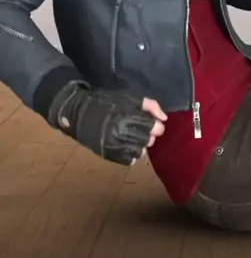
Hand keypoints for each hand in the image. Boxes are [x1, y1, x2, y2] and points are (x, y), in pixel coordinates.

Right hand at [48, 82, 167, 165]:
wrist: (79, 113)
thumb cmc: (107, 102)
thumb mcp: (130, 97)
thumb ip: (150, 105)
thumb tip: (164, 118)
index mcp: (129, 118)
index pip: (155, 128)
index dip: (156, 124)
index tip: (151, 121)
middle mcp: (123, 134)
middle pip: (149, 140)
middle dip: (149, 134)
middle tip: (140, 127)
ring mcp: (116, 146)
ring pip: (140, 151)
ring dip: (141, 144)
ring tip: (133, 136)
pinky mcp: (110, 155)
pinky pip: (129, 160)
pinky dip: (132, 154)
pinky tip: (127, 144)